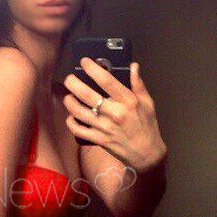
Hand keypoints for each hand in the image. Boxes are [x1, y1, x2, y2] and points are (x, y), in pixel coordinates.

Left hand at [63, 58, 167, 173]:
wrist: (146, 154)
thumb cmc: (147, 127)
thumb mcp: (148, 103)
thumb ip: (138, 84)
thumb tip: (133, 66)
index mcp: (128, 102)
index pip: (107, 81)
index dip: (92, 69)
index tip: (84, 62)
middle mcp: (114, 113)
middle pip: (87, 95)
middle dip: (73, 83)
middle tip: (69, 78)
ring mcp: (104, 127)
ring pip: (78, 111)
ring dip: (69, 102)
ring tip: (68, 96)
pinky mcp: (98, 140)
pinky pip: (78, 130)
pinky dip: (71, 122)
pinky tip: (70, 116)